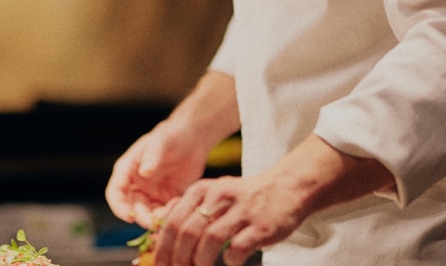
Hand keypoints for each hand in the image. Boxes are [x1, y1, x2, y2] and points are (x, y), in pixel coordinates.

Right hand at [106, 119, 211, 227]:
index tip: (129, 217)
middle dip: (140, 217)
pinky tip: (179, 204)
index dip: (119, 207)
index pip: (115, 193)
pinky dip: (169, 214)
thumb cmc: (172, 135)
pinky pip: (164, 213)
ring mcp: (151, 193)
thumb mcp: (161, 141)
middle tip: (153, 222)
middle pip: (131, 208)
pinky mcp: (166, 199)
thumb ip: (152, 156)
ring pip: (148, 214)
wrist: (193, 138)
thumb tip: (144, 172)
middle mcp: (136, 184)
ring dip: (156, 218)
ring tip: (171, 209)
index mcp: (127, 170)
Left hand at [149, 136, 395, 265]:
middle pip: (187, 233)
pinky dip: (230, 260)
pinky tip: (231, 261)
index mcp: (202, 190)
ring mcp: (240, 210)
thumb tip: (161, 235)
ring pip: (209, 240)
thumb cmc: (243, 197)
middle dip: (178, 259)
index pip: (172, 221)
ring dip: (201, 261)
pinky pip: (237, 248)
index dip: (163, 247)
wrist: (285, 187)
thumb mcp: (213, 194)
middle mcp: (219, 197)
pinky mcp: (260, 225)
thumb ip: (189, 209)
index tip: (160, 264)